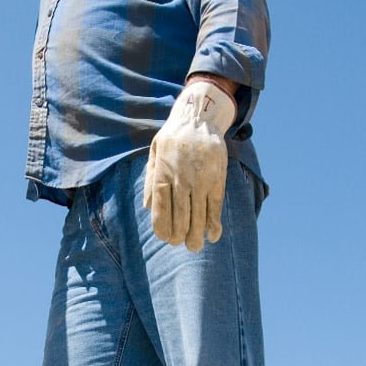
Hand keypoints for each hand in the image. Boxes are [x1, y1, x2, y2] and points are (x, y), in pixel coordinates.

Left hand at [143, 80, 235, 251]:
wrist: (198, 118)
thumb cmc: (173, 139)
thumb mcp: (154, 154)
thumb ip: (151, 180)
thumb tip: (147, 207)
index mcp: (163, 174)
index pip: (161, 210)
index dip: (163, 228)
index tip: (166, 238)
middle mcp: (181, 180)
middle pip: (180, 217)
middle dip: (180, 235)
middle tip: (181, 244)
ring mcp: (200, 181)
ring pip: (199, 215)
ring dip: (197, 234)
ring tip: (195, 246)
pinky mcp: (217, 179)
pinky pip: (216, 206)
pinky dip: (215, 222)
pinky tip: (213, 235)